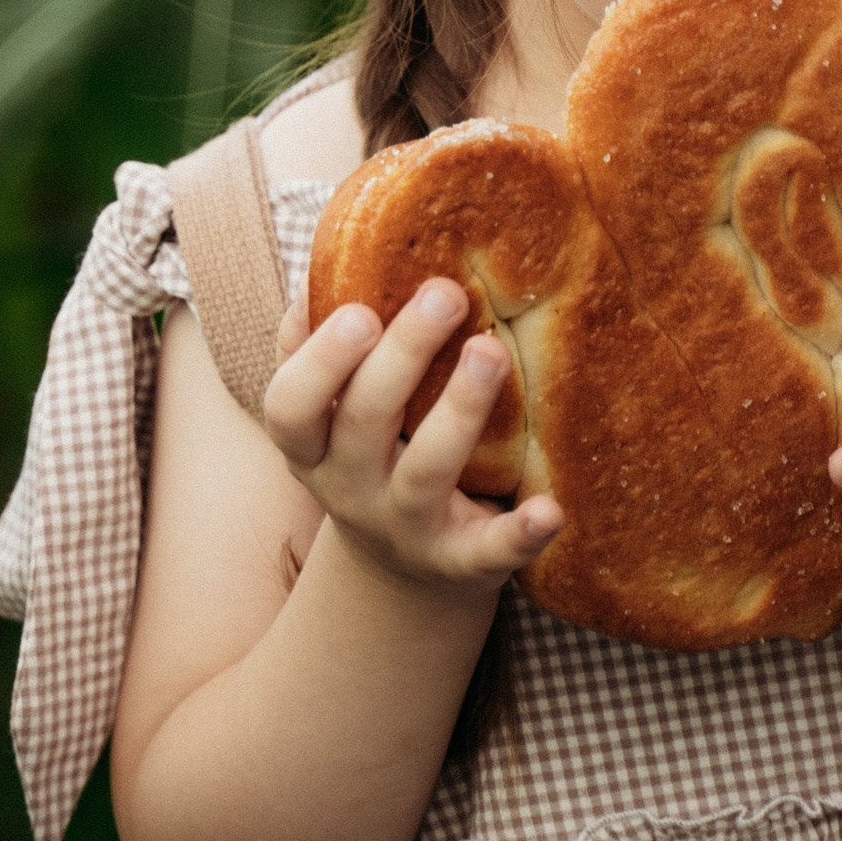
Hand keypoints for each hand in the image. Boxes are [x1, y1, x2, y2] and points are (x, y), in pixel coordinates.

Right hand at [261, 280, 562, 598]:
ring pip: (425, 473)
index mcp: (311, 449)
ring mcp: (405, 529)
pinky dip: (520, 534)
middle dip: (402, 357)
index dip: (320, 362)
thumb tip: (320, 268)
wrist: (401, 572)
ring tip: (492, 350)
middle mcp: (350, 490)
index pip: (290, 407)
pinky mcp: (461, 562)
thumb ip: (314, 347)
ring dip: (459, 410)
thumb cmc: (369, 457)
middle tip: (447, 294)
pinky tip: (552, 509)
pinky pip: (490, 552)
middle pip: (363, 424)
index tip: (361, 311)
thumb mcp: (328, 415)